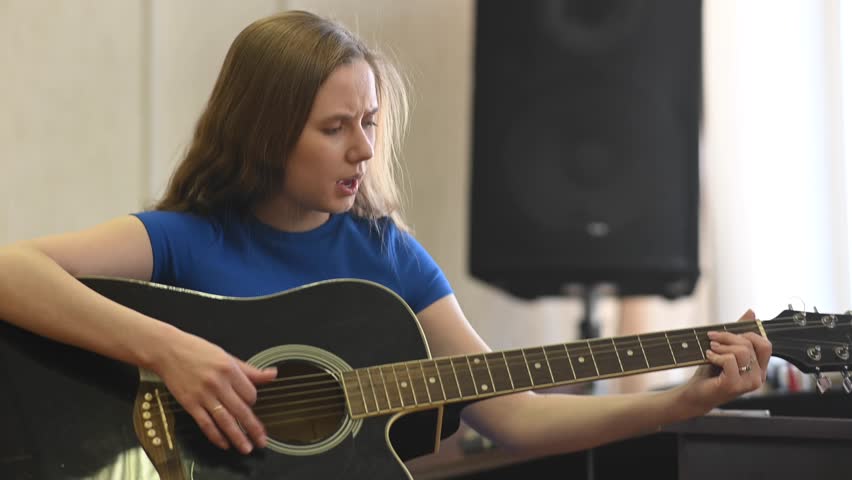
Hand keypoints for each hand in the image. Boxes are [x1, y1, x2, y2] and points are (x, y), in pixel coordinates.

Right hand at [152, 331, 276, 453]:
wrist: (168, 351)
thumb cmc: (197, 351)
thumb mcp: (226, 356)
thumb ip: (250, 370)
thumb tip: (272, 374)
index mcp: (229, 369)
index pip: (250, 393)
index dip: (253, 401)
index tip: (250, 404)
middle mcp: (218, 384)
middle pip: (241, 411)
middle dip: (253, 428)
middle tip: (262, 441)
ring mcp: (203, 396)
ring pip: (225, 421)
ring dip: (237, 437)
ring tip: (246, 448)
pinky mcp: (190, 404)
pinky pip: (206, 424)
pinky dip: (216, 436)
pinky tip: (224, 443)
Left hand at [680, 309, 772, 415]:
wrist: (695, 393)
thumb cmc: (710, 372)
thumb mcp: (726, 349)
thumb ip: (739, 332)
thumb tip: (752, 312)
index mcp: (759, 368)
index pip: (765, 344)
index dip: (747, 334)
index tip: (727, 333)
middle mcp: (758, 377)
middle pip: (752, 345)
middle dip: (729, 336)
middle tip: (713, 338)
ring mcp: (747, 383)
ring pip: (743, 352)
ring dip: (722, 346)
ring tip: (711, 349)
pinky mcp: (734, 386)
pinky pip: (730, 361)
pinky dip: (716, 355)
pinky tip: (709, 356)